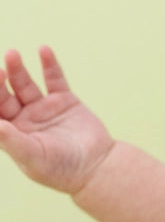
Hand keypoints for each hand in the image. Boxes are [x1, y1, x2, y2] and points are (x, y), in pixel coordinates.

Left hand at [0, 47, 113, 193]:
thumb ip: (11, 140)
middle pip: (5, 94)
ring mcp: (44, 108)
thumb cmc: (62, 170)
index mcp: (13, 133)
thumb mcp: (33, 157)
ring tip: (12, 55)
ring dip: (17, 69)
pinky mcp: (64, 100)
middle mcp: (25, 119)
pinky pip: (54, 78)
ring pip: (25, 83)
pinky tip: (43, 50)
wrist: (98, 167)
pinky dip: (49, 64)